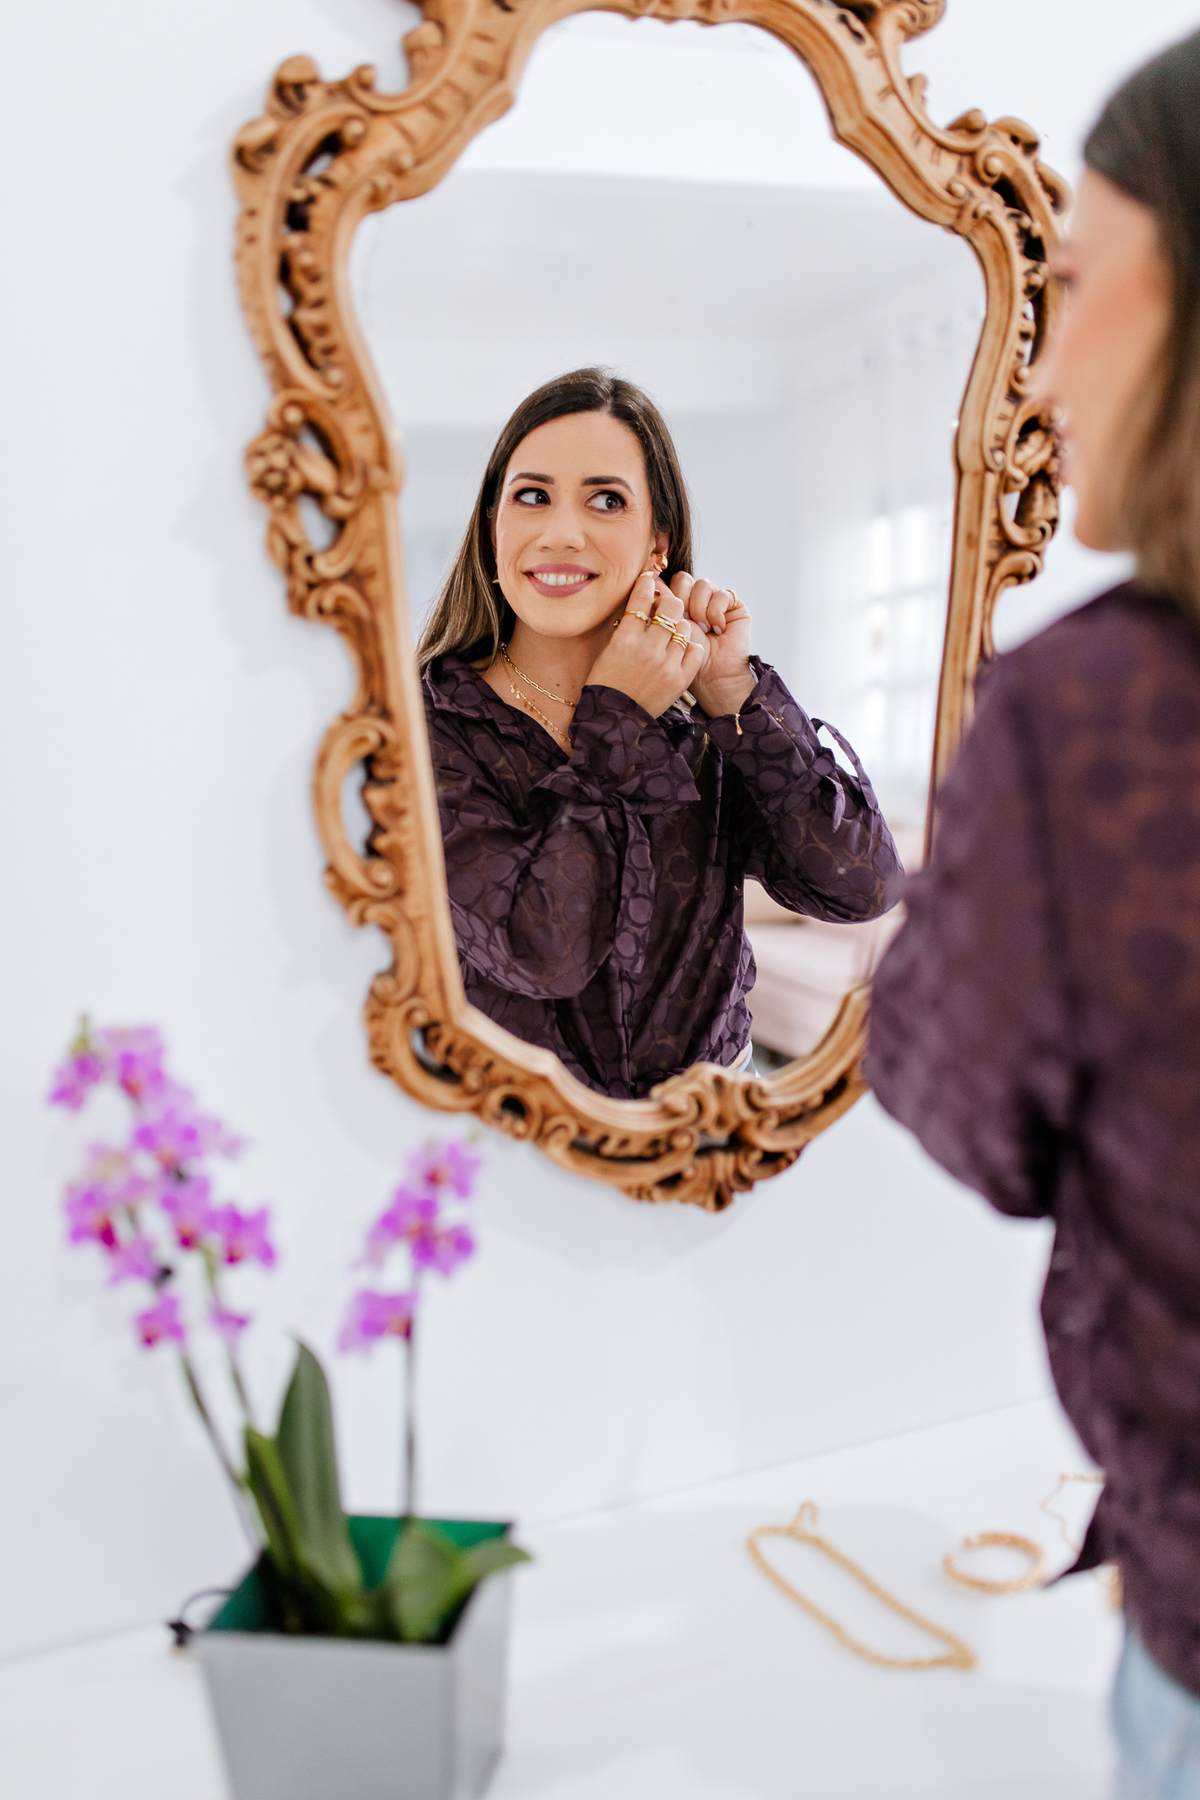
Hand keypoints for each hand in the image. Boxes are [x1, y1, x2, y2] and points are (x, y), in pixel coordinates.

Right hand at [585, 572, 706, 717]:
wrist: (616, 718)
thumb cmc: (607, 682)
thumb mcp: (609, 650)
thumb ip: (627, 627)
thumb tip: (643, 602)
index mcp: (624, 639)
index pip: (641, 599)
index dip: (647, 584)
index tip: (649, 579)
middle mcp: (647, 649)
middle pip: (671, 607)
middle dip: (669, 604)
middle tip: (665, 609)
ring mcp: (666, 664)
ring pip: (685, 627)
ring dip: (679, 627)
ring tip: (671, 635)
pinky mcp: (680, 679)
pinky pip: (695, 650)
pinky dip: (689, 647)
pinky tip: (680, 651)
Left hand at [670, 573, 754, 716]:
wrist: (712, 677)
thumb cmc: (685, 660)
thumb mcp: (666, 632)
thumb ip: (659, 608)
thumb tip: (651, 583)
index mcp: (675, 605)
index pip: (667, 583)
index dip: (665, 594)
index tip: (665, 614)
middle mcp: (694, 600)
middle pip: (683, 579)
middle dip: (682, 601)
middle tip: (686, 623)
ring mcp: (714, 601)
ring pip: (702, 584)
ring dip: (700, 609)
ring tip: (704, 630)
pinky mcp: (733, 605)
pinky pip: (722, 594)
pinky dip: (717, 613)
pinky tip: (718, 630)